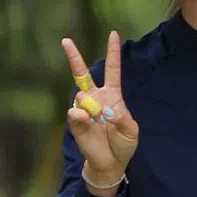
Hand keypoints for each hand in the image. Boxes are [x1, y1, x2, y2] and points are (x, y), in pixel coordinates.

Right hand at [62, 31, 138, 190]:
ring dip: (89, 106)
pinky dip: (80, 116)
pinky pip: (74, 114)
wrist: (111, 162)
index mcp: (113, 95)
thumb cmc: (123, 143)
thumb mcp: (131, 130)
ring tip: (98, 121)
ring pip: (80, 96)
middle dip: (74, 57)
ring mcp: (84, 109)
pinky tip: (85, 121)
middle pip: (83, 74)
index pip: (112, 69)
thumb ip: (123, 119)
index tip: (113, 34)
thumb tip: (106, 111)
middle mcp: (96, 98)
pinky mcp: (76, 123)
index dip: (113, 53)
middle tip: (65, 41)